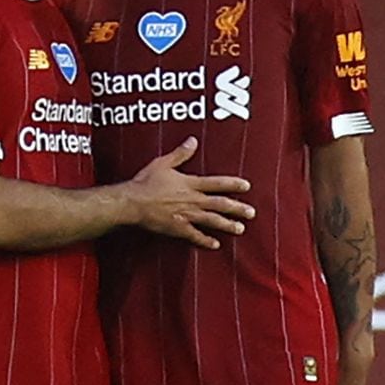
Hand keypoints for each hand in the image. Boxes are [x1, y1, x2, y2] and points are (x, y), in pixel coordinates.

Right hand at [125, 137, 254, 248]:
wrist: (133, 202)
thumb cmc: (145, 182)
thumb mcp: (163, 163)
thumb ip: (180, 153)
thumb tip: (193, 141)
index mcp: (190, 184)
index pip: (216, 183)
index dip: (232, 184)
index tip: (246, 186)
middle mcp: (192, 200)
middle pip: (219, 204)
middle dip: (237, 208)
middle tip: (251, 212)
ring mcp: (186, 216)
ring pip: (212, 221)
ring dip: (227, 225)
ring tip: (240, 229)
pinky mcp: (178, 228)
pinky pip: (195, 236)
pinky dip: (206, 241)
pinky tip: (215, 244)